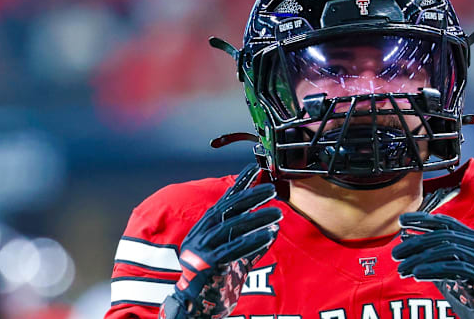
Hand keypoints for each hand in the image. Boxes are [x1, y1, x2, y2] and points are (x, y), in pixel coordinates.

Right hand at [160, 183, 281, 318]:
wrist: (195, 308)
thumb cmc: (215, 280)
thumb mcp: (234, 257)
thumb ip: (251, 242)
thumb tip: (273, 228)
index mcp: (205, 228)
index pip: (224, 200)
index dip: (240, 184)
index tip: (255, 169)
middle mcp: (201, 234)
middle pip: (227, 209)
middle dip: (250, 196)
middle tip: (272, 189)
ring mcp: (202, 249)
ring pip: (232, 227)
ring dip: (257, 218)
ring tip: (278, 213)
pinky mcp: (208, 265)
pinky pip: (234, 249)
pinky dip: (252, 241)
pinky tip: (269, 235)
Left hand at [392, 212, 473, 308]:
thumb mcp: (455, 274)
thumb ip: (437, 260)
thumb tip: (410, 247)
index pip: (446, 222)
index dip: (422, 219)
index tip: (402, 220)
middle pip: (442, 235)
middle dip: (415, 243)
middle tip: (395, 254)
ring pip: (446, 249)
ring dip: (420, 259)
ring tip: (402, 269)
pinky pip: (454, 268)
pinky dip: (432, 270)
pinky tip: (416, 274)